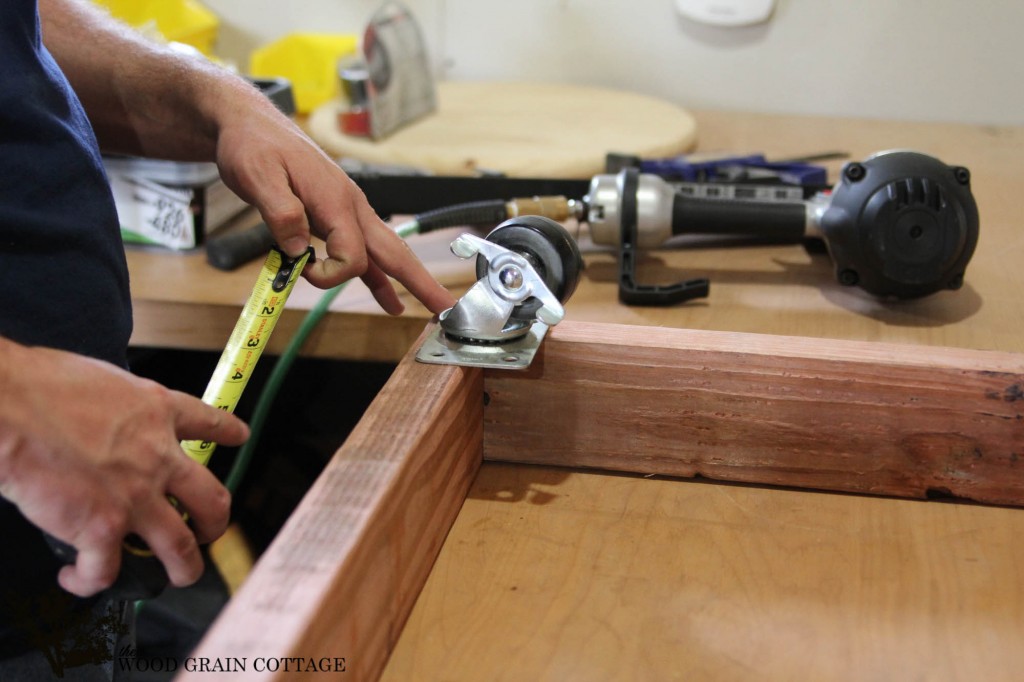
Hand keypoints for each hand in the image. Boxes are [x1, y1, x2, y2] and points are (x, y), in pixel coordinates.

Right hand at [0, 341, 248, 597]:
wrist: (9, 405)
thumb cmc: (39, 385)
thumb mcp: (103, 380)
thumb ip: (121, 408)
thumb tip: (108, 418)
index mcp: (157, 412)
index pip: (209, 421)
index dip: (229, 431)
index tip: (238, 437)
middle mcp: (158, 456)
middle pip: (212, 498)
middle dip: (216, 522)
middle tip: (210, 530)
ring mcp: (135, 496)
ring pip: (181, 547)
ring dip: (185, 567)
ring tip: (179, 573)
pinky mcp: (101, 528)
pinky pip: (108, 570)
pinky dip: (92, 581)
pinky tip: (80, 577)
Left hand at [213, 88, 455, 314]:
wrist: (250, 123)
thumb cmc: (253, 144)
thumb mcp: (258, 176)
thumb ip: (281, 213)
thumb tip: (297, 251)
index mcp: (336, 199)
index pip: (352, 256)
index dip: (328, 276)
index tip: (300, 269)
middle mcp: (350, 206)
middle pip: (395, 252)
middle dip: (420, 282)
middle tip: (445, 308)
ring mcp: (347, 211)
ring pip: (386, 252)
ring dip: (408, 280)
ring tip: (430, 308)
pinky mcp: (336, 216)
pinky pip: (365, 251)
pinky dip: (379, 276)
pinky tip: (388, 297)